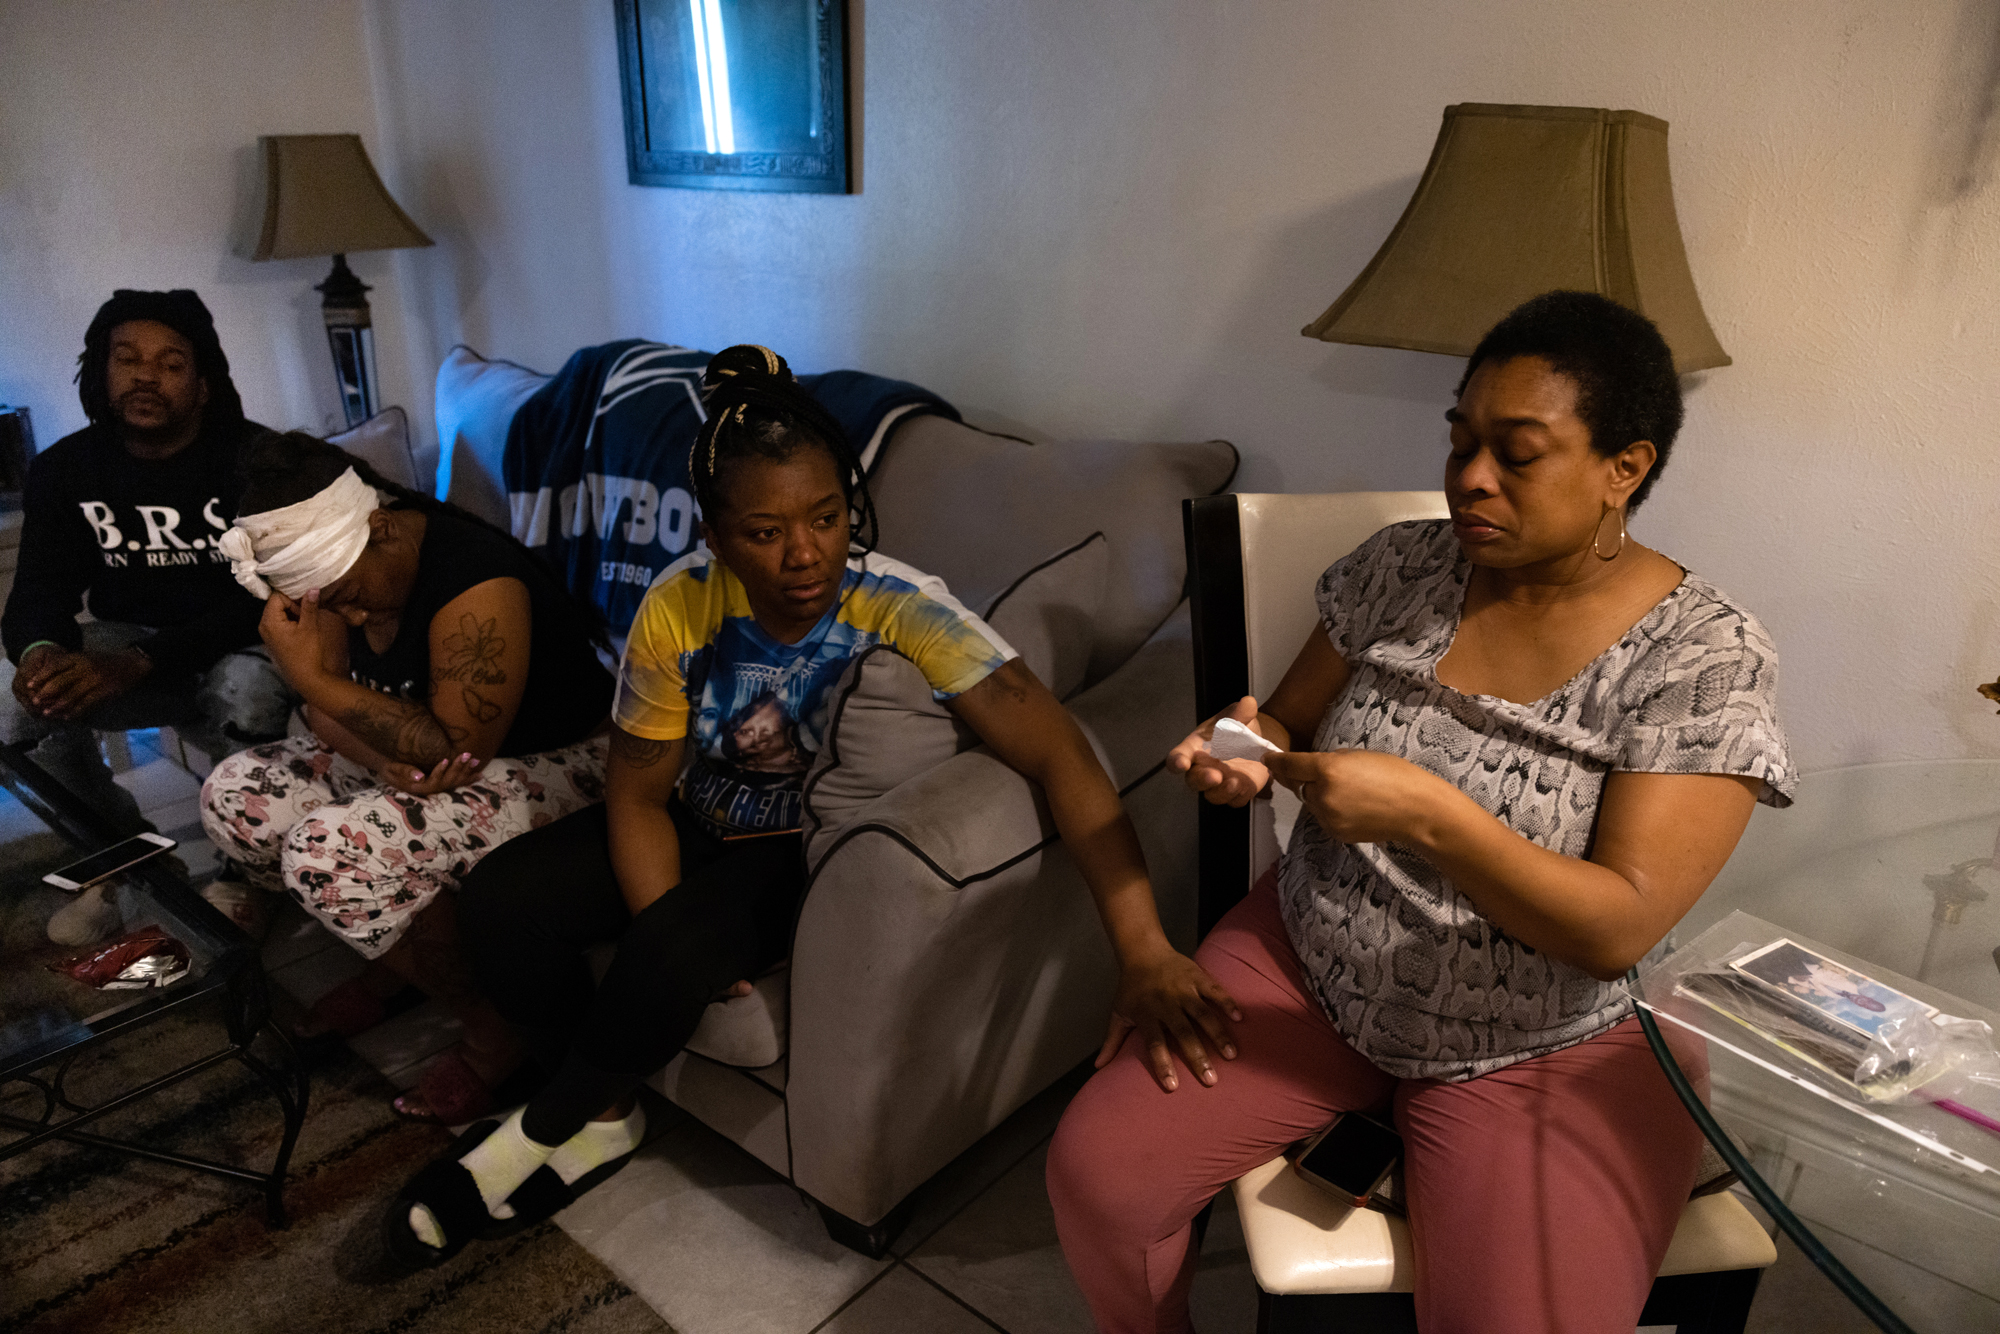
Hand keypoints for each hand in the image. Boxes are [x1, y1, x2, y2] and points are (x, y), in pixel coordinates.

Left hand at [13, 645, 150, 718]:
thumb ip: (69, 666)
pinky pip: (85, 704)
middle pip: (60, 682)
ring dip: (57, 706)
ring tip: (48, 713)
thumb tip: (47, 681)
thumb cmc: (106, 662)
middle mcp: (86, 668)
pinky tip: (67, 716)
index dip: (40, 676)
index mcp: (79, 657)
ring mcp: (95, 680)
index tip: (29, 685)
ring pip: (71, 696)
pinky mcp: (104, 692)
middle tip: (35, 702)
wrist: (133, 664)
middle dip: (45, 694)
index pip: (54, 666)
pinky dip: (75, 712)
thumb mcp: (86, 658)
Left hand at [258, 589, 330, 689]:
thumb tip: (312, 588)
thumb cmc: (307, 653)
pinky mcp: (273, 640)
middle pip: (276, 604)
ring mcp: (267, 634)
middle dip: (293, 604)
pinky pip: (279, 623)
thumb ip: (309, 606)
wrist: (306, 678)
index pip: (277, 597)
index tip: (305, 606)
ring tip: (306, 620)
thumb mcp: (310, 627)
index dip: (293, 598)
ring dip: (293, 613)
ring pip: (279, 613)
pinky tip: (302, 628)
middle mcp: (263, 626)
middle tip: (308, 612)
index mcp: (269, 621)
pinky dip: (290, 621)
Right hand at [377, 752, 484, 795]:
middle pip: (446, 782)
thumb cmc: (389, 769)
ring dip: (465, 772)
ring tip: (475, 760)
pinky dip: (468, 778)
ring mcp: (435, 788)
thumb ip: (405, 771)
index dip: (440, 772)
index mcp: (416, 788)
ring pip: (453, 782)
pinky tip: (480, 774)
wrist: (389, 771)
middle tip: (466, 755)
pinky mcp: (440, 783)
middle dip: (457, 769)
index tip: (446, 759)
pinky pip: (456, 783)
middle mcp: (428, 790)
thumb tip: (420, 777)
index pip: (431, 782)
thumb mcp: (392, 769)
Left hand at [1095, 944, 1243, 1091]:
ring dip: (1218, 1034)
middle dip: (1197, 1057)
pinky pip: (1214, 990)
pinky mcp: (1197, 977)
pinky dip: (1227, 1003)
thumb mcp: (1118, 1013)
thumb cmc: (1131, 988)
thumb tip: (1097, 1068)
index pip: (1153, 1043)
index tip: (1173, 1087)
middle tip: (1211, 1080)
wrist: (1142, 951)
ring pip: (1202, 1014)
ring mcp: (1183, 989)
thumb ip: (1111, 1042)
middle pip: (1183, 1033)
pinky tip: (1239, 1018)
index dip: (1162, 1064)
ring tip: (1231, 1055)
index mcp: (1146, 1014)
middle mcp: (1165, 1003)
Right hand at [1165, 695, 1271, 806]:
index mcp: (1195, 748)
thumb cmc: (1235, 728)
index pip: (1178, 756)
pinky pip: (1235, 801)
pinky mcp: (1237, 792)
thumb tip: (1248, 703)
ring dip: (1222, 792)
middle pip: (1193, 781)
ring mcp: (1219, 783)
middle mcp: (1203, 768)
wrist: (1256, 742)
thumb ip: (1240, 711)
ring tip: (1235, 782)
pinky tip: (1246, 787)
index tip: (1181, 764)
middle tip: (1214, 776)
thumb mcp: (1237, 715)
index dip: (1177, 761)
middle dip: (1202, 780)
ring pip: (1213, 795)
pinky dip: (1239, 796)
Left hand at [1264, 749, 1450, 845]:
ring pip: (1310, 803)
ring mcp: (1327, 818)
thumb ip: (1328, 762)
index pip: (1289, 765)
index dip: (1276, 762)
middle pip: (1297, 786)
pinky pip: (1322, 817)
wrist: (1416, 810)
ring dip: (1317, 795)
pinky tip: (1352, 806)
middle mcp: (1321, 795)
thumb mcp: (1357, 756)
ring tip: (1346, 790)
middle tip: (1321, 774)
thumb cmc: (1394, 774)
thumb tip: (1310, 767)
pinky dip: (1328, 810)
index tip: (1268, 759)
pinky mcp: (1335, 833)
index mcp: (1327, 770)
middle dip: (1302, 779)